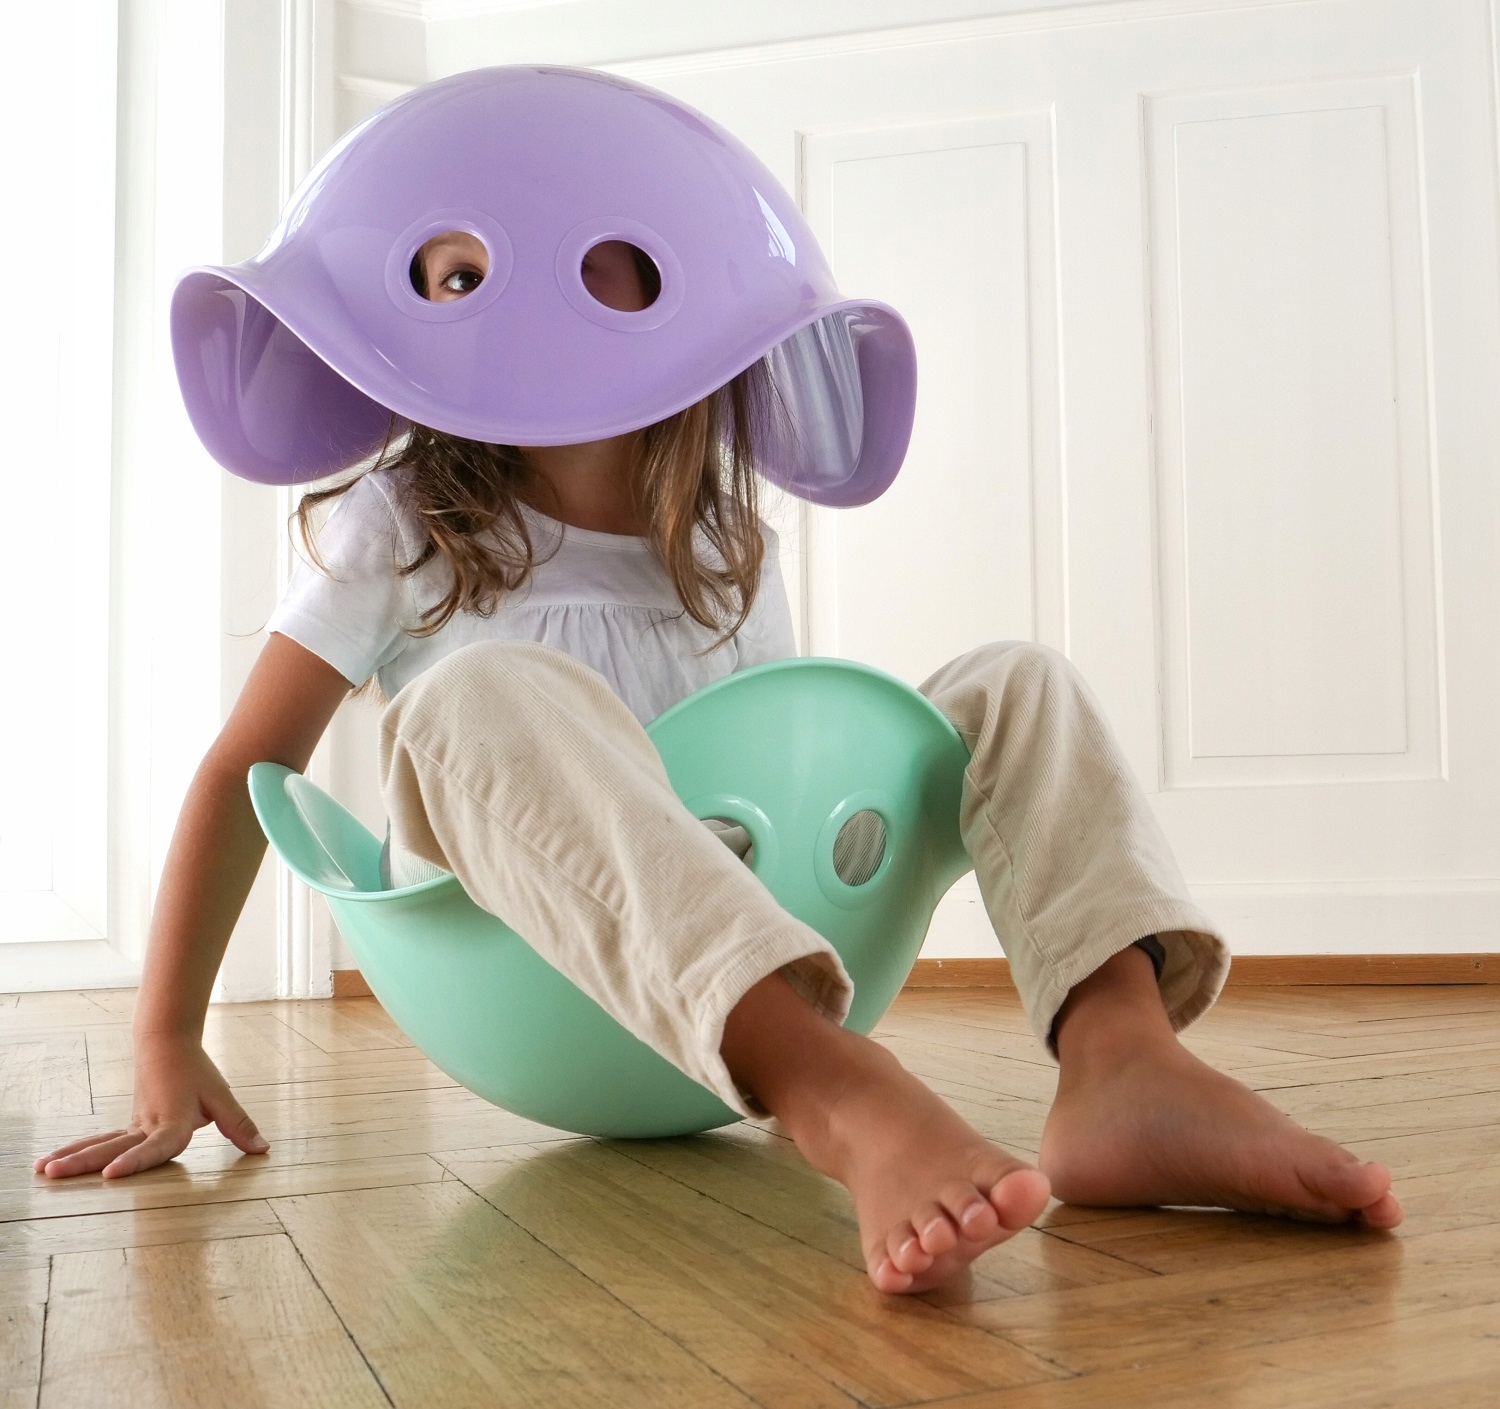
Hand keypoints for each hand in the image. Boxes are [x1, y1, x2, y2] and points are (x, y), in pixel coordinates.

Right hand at [33, 1034, 269, 1179]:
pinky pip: (99, 1141)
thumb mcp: (222, 1098)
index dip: (136, 1160)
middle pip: (114, 1146)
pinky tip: (51, 1162)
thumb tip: (263, 1150)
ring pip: (100, 1143)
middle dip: (85, 1163)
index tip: (111, 1173)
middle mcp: (148, 1126)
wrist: (167, 1043)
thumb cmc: (197, 1073)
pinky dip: (76, 1151)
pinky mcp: (127, 1126)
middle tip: (55, 1174)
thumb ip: (239, 1126)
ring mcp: (133, 1126)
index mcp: (174, 1122)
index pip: (156, 1146)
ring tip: (42, 1170)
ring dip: (72, 1157)